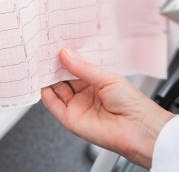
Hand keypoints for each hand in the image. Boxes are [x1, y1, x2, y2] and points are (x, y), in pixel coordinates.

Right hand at [41, 47, 174, 168]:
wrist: (138, 129)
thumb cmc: (132, 104)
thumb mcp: (107, 78)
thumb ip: (83, 68)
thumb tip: (66, 54)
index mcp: (96, 83)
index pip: (75, 68)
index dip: (66, 59)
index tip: (57, 48)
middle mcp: (85, 95)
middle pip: (63, 79)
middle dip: (54, 67)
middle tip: (45, 55)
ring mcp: (77, 107)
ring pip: (56, 90)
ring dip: (48, 79)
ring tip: (40, 65)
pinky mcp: (70, 119)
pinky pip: (53, 105)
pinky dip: (45, 95)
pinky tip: (41, 83)